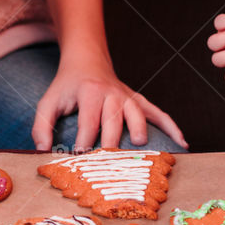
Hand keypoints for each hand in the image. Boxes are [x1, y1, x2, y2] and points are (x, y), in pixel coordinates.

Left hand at [31, 55, 187, 152]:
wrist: (87, 62)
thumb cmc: (67, 87)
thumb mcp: (48, 102)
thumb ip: (42, 126)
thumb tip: (43, 151)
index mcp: (89, 93)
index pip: (88, 118)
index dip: (84, 138)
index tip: (80, 155)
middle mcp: (112, 93)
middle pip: (114, 118)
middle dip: (113, 139)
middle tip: (112, 162)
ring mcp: (128, 96)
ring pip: (137, 113)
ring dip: (140, 128)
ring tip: (142, 146)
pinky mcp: (139, 101)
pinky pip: (158, 112)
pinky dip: (171, 126)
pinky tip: (182, 143)